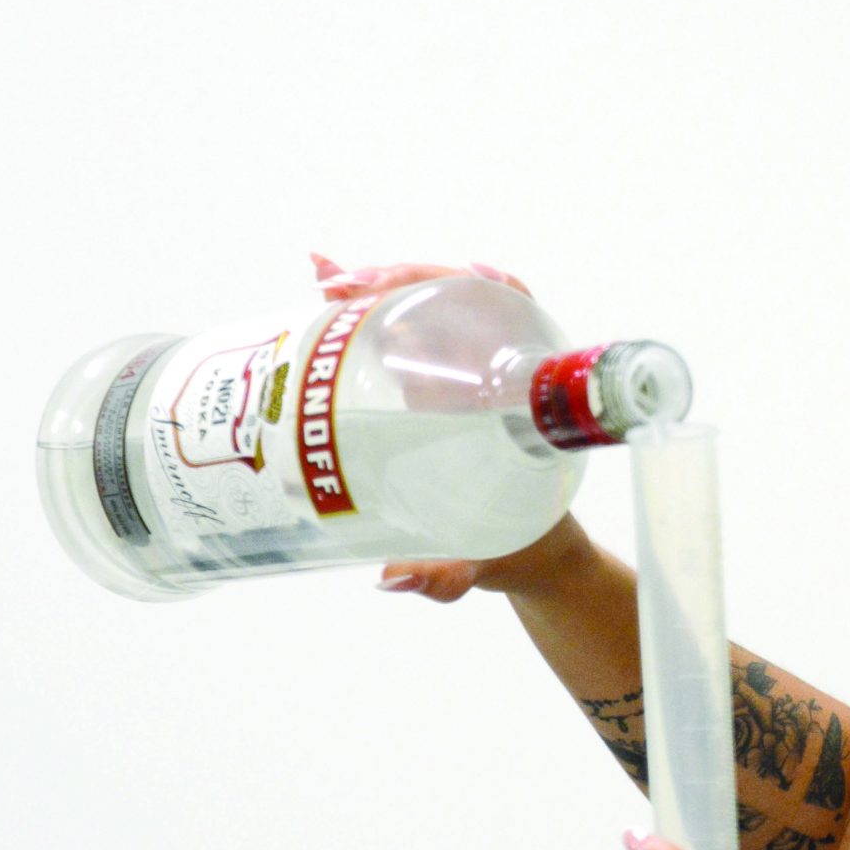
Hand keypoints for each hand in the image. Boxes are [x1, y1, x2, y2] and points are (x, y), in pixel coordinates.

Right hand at [310, 253, 573, 602]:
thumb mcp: (486, 562)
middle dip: (403, 282)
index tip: (465, 273)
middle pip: (458, 306)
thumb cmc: (523, 551)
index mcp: (522, 408)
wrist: (529, 557)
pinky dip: (358, 316)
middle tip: (344, 287)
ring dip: (374, 289)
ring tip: (325, 279)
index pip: (519, 324)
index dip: (496, 291)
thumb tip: (392, 576)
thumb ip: (446, 576)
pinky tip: (320, 296)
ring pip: (423, 314)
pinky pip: (396, 342)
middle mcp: (492, 382)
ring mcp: (459, 381)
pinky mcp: (427, 391)